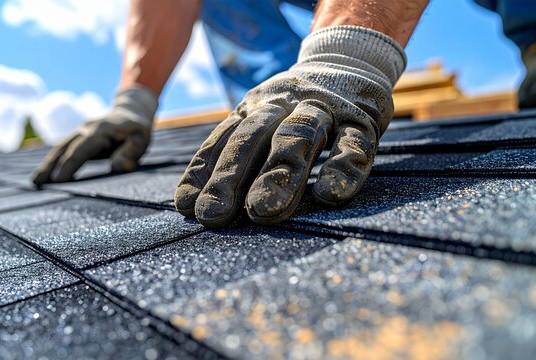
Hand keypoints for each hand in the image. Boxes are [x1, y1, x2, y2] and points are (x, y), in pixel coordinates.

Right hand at [32, 84, 157, 184]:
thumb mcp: (141, 140)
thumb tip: (116, 168)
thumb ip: (131, 153)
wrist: (131, 111)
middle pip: (65, 148)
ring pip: (60, 147)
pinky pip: (63, 148)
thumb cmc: (138, 130)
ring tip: (35, 182)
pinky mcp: (78, 136)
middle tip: (38, 184)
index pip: (82, 150)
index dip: (70, 165)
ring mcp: (80, 131)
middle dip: (51, 166)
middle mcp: (86, 129)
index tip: (59, 181)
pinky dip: (53, 160)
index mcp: (101, 131)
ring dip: (47, 164)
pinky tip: (44, 173)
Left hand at [174, 26, 405, 226]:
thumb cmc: (295, 110)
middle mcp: (284, 102)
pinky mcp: (361, 118)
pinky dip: (343, 168)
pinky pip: (353, 143)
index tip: (188, 206)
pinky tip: (330, 196)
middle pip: (253, 138)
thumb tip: (191, 203)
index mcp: (255, 106)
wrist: (348, 61)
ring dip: (280, 174)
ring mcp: (323, 107)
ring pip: (299, 137)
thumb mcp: (262, 119)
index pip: (224, 138)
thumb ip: (235, 153)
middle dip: (230, 177)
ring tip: (263, 212)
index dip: (204, 171)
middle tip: (214, 215)